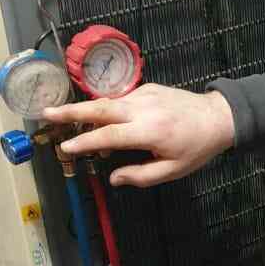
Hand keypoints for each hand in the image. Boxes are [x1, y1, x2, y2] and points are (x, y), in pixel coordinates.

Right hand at [42, 84, 234, 187]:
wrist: (219, 116)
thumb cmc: (197, 148)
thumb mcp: (172, 170)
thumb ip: (141, 176)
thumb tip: (113, 178)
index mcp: (150, 131)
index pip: (109, 135)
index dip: (86, 142)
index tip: (65, 147)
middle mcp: (144, 108)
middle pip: (100, 108)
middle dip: (70, 111)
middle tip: (45, 113)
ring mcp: (145, 94)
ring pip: (109, 102)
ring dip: (85, 110)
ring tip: (62, 117)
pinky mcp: (148, 87)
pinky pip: (122, 99)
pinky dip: (108, 109)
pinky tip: (103, 120)